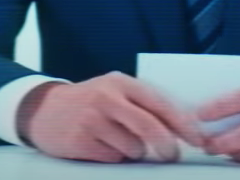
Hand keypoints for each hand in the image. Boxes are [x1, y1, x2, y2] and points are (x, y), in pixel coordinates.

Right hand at [18, 72, 205, 162]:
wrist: (42, 109)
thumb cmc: (89, 102)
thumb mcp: (115, 91)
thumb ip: (143, 104)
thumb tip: (181, 128)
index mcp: (121, 82)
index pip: (159, 103)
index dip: (182, 123)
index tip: (197, 139)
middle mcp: (106, 98)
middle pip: (149, 126)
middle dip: (166, 145)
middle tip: (172, 155)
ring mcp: (91, 120)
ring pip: (133, 147)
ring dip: (133, 151)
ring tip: (116, 140)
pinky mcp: (80, 141)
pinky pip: (113, 157)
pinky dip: (113, 156)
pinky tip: (100, 145)